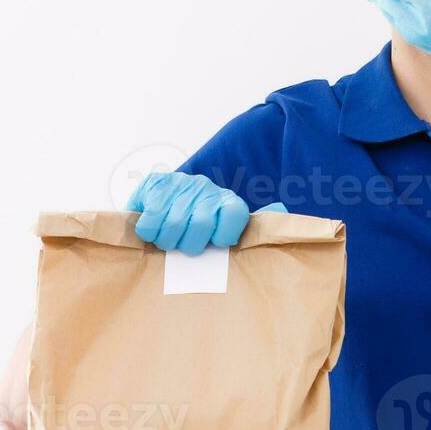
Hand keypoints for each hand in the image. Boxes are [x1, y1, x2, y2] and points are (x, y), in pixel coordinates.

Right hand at [126, 172, 283, 254]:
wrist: (165, 197)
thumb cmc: (199, 222)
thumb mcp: (227, 227)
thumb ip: (255, 224)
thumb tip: (281, 212)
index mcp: (227, 200)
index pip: (235, 215)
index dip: (223, 236)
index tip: (214, 243)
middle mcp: (206, 188)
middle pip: (200, 225)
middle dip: (189, 244)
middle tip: (184, 245)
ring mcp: (180, 184)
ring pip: (172, 225)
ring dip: (167, 240)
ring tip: (167, 240)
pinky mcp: (155, 184)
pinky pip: (150, 219)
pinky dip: (149, 231)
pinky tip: (152, 229)